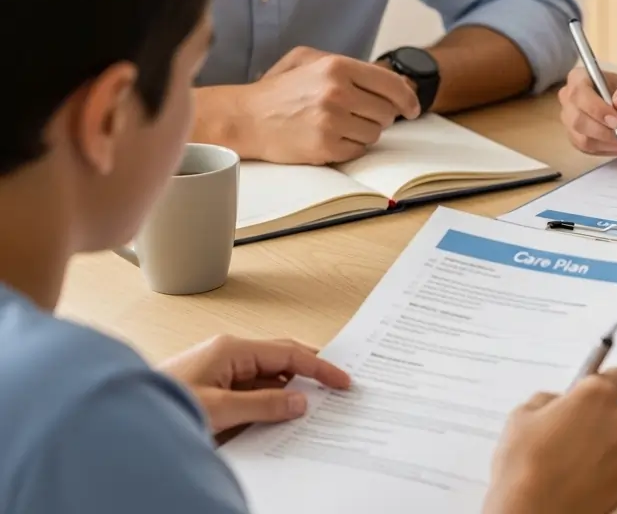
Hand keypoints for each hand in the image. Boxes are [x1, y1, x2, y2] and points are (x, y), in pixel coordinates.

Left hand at [159, 335, 350, 433]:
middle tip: (334, 386)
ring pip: (266, 375)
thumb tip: (299, 402)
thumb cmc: (161, 405)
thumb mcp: (220, 409)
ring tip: (310, 405)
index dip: (319, 367)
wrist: (123, 418)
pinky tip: (277, 413)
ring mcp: (219, 369)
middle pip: (280, 357)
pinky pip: (251, 388)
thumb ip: (264, 405)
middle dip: (308, 371)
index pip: (288, 353)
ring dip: (287, 388)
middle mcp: (227, 354)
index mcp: (232, 349)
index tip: (342, 381)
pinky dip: (269, 398)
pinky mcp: (211, 385)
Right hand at [239, 47, 421, 164]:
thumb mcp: (309, 59)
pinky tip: (329, 138)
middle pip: (387, 112)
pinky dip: (350, 147)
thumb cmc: (280, 90)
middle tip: (357, 115)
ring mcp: (331, 121)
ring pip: (375, 133)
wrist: (245, 118)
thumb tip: (391, 79)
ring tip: (337, 125)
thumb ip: (350, 66)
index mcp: (336, 67)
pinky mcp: (325, 146)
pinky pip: (358, 151)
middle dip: (379, 116)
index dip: (408, 99)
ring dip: (363, 132)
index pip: (392, 84)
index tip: (412, 109)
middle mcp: (337, 92)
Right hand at [484, 369, 616, 513]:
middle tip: (564, 437)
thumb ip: (546, 402)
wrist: (533, 513)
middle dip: (594, 422)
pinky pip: (613, 472)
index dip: (604, 383)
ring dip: (598, 450)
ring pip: (614, 445)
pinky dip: (599, 475)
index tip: (589, 394)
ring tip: (565, 466)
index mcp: (596, 398)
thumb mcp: (521, 417)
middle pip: (613, 414)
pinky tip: (574, 484)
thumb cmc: (525, 462)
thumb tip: (557, 404)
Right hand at [558, 68, 616, 155]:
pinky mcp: (576, 138)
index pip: (579, 94)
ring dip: (611, 143)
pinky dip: (609, 149)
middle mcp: (569, 98)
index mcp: (579, 78)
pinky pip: (588, 149)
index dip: (596, 109)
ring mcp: (570, 120)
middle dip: (606, 132)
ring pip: (583, 139)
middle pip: (578, 120)